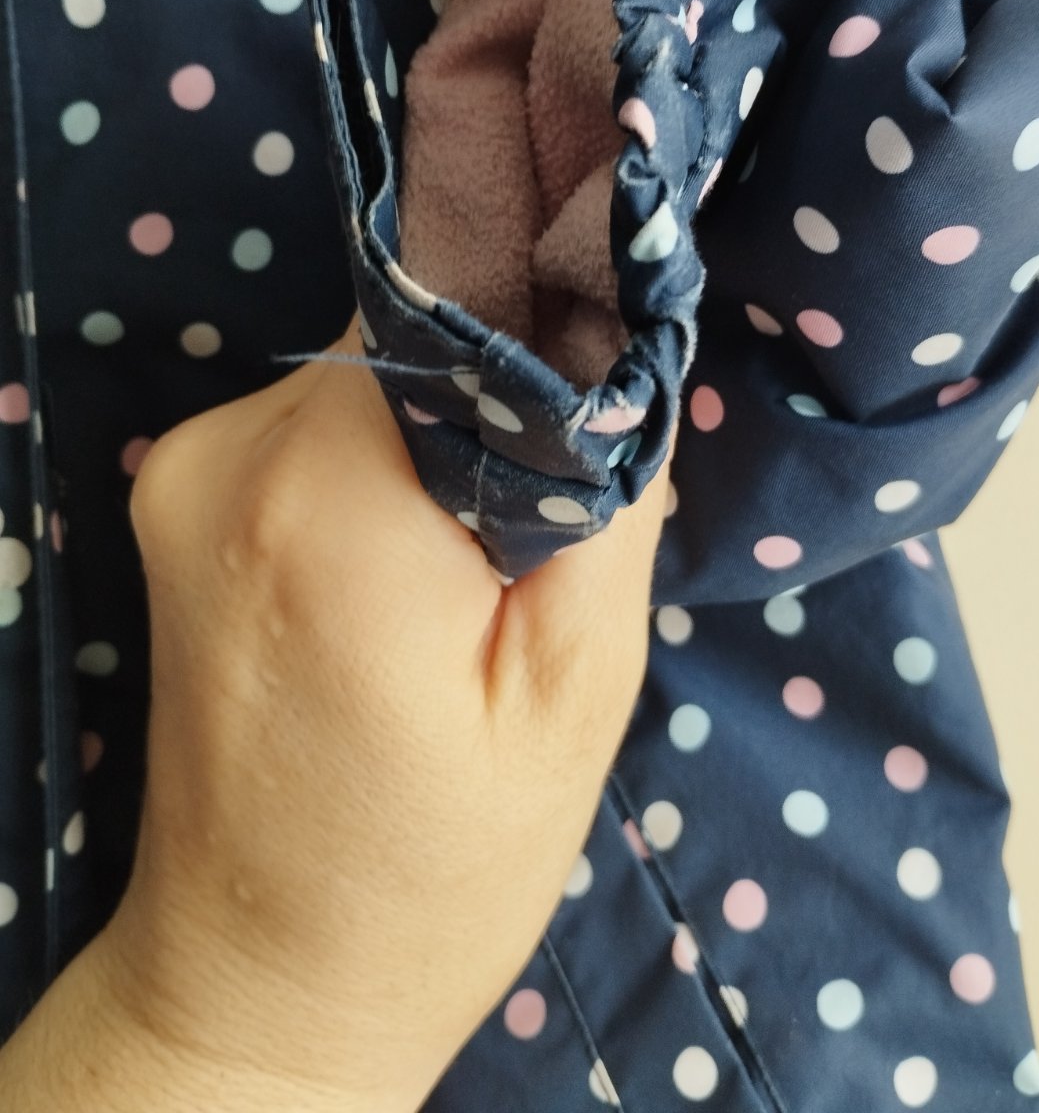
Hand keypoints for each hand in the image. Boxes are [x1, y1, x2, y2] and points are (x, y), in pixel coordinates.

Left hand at [86, 310, 673, 1109]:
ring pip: (371, 371)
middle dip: (505, 389)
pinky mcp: (178, 498)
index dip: (551, 316)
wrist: (262, 979)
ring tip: (489, 556)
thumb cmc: (437, 866)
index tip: (616, 369)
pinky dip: (389, 459)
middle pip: (411, 330)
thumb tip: (618, 344)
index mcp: (324, 497)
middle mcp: (226, 455)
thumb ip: (603, 493)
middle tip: (559, 505)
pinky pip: (321, 420)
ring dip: (447, 428)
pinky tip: (421, 566)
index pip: (458, 301)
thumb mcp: (576, 691)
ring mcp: (183, 472)